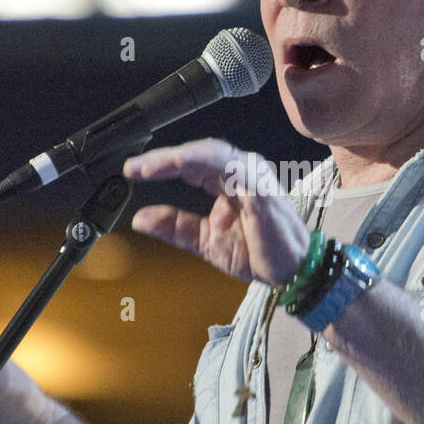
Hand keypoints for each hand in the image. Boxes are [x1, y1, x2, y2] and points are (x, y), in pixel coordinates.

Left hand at [123, 139, 310, 286]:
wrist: (292, 271)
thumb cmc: (259, 251)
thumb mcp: (205, 241)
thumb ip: (175, 226)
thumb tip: (140, 219)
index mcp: (227, 180)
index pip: (189, 164)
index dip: (160, 165)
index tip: (131, 172)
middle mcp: (240, 171)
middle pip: (196, 153)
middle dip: (163, 158)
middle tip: (133, 167)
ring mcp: (252, 175)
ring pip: (210, 152)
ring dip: (177, 157)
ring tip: (150, 167)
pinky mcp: (260, 185)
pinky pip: (230, 165)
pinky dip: (203, 162)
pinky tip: (181, 166)